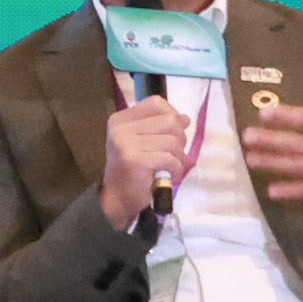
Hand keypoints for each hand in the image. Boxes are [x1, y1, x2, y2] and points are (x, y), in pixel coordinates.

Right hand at [100, 93, 199, 226]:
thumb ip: (160, 126)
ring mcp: (126, 144)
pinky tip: (167, 176)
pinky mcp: (136, 161)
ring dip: (178, 157)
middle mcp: (120, 129)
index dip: (171, 115)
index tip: (170, 133)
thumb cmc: (133, 169)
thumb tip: (184, 118)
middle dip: (179, 139)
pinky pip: (171, 159)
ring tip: (170, 167)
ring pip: (173, 141)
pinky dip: (175, 170)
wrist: (118, 198)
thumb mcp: (142, 141)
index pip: (156, 103)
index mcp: (120, 120)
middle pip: (169, 121)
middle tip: (171, 154)